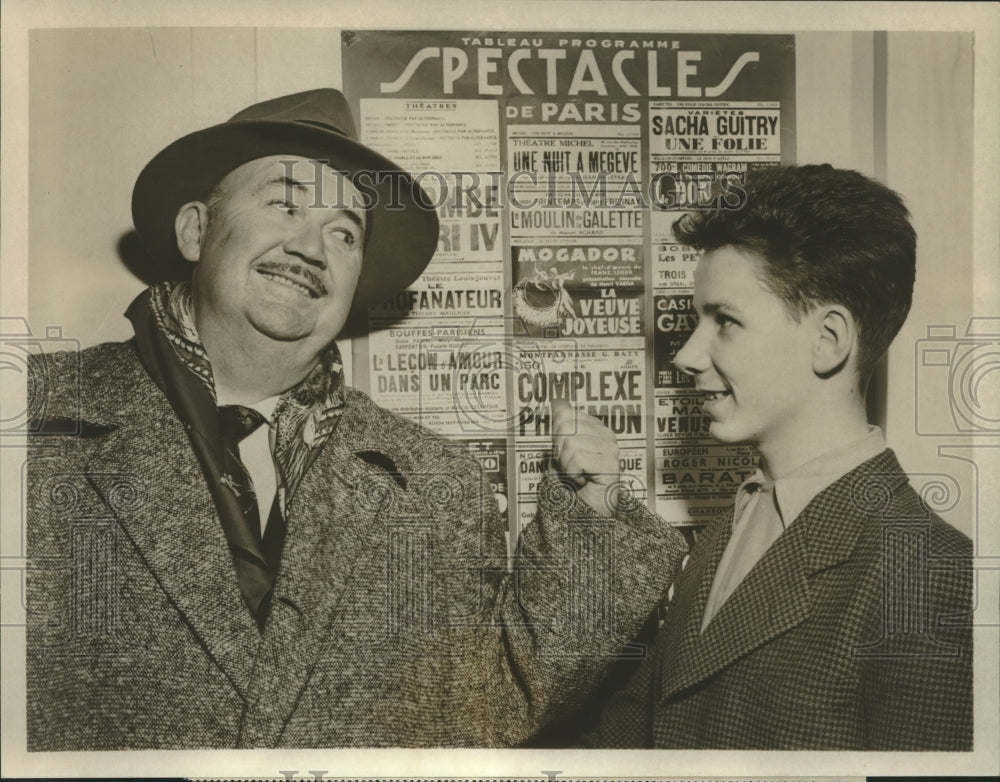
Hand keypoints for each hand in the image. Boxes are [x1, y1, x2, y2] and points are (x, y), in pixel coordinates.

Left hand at [549, 398, 620, 514]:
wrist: (583, 514)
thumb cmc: (571, 485)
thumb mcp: (560, 450)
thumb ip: (560, 425)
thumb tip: (558, 400)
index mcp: (595, 427)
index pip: (564, 412)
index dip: (555, 436)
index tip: (565, 453)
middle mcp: (606, 434)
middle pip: (565, 424)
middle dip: (559, 450)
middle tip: (571, 467)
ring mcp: (611, 449)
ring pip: (570, 442)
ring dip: (566, 465)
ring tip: (578, 476)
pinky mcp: (611, 464)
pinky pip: (578, 458)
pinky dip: (573, 473)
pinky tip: (583, 481)